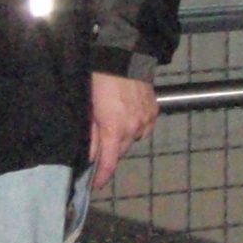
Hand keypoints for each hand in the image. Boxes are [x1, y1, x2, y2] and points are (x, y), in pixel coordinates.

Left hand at [89, 72, 158, 190]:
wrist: (125, 57)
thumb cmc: (99, 80)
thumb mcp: (88, 107)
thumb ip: (90, 133)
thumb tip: (89, 155)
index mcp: (114, 129)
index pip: (108, 162)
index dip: (101, 177)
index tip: (95, 185)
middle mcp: (133, 128)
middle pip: (121, 151)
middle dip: (110, 152)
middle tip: (100, 146)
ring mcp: (146, 119)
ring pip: (134, 139)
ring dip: (123, 138)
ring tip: (115, 126)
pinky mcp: (154, 110)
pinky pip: (145, 127)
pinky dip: (136, 127)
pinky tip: (129, 118)